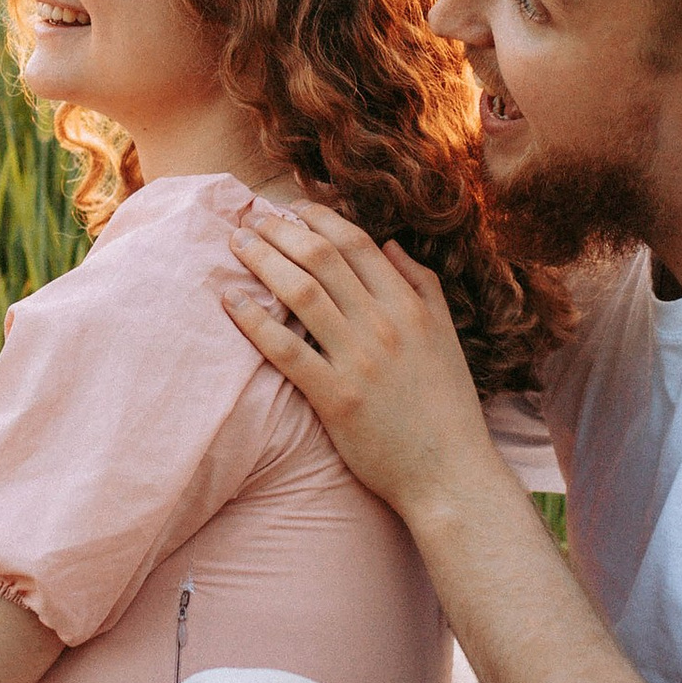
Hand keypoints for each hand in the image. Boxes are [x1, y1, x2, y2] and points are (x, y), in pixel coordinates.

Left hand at [224, 200, 493, 521]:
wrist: (449, 473)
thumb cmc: (446, 407)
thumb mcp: (446, 336)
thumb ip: (423, 285)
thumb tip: (391, 244)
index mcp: (410, 306)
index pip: (357, 244)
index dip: (319, 220)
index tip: (292, 209)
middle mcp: (384, 324)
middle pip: (322, 258)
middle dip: (281, 231)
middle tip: (252, 219)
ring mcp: (359, 360)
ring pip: (301, 292)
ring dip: (263, 261)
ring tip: (237, 245)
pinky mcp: (336, 398)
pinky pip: (286, 350)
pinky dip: (255, 321)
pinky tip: (232, 301)